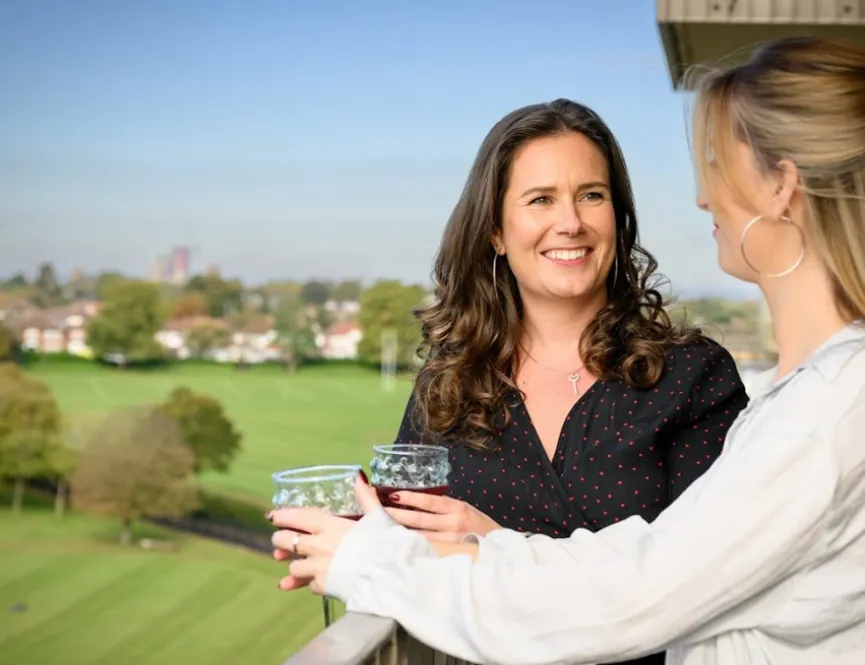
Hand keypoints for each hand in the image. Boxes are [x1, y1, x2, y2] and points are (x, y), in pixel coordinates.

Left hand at [270, 473, 380, 594]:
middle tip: (281, 541)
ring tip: (300, 565)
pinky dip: (311, 583)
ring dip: (296, 565)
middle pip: (286, 541)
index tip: (273, 516)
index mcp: (330, 526)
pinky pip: (309, 584)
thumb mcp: (377, 516)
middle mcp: (319, 546)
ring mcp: (319, 567)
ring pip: (293, 566)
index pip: (299, 517)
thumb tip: (358, 476)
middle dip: (280, 540)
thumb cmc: (386, 543)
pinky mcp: (324, 586)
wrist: (390, 576)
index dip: (283, 515)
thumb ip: (365, 497)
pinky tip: (314, 582)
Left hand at [385, 492, 499, 542]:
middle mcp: (453, 524)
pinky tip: (394, 544)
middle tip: (376, 509)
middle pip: (418, 519)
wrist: (500, 553)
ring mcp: (449, 543)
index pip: (429, 501)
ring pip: (417, 536)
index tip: (392, 494)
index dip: (409, 497)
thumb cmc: (482, 530)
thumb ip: (445, 508)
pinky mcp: (447, 557)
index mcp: (458, 508)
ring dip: (397, 531)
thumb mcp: (467, 511)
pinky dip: (408, 546)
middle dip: (395, 513)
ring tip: (378, 526)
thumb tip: (416, 503)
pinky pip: (423, 550)